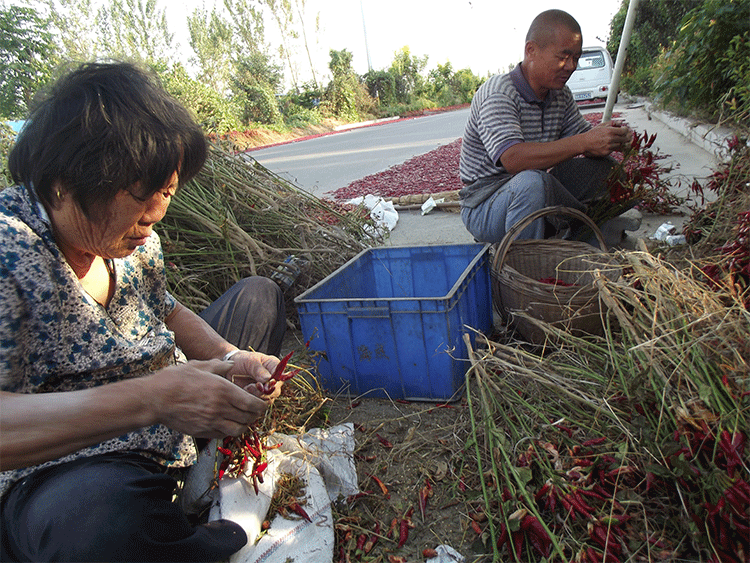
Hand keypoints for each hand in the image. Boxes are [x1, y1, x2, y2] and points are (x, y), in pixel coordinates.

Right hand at [145, 359, 269, 437]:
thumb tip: (231, 366)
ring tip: (242, 418)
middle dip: (255, 414)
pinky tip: (226, 423)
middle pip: (248, 418)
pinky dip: (229, 431)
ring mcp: (211, 422)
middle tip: (254, 409)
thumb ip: (219, 366)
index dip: (261, 405)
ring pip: (238, 430)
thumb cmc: (176, 379)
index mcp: (223, 390)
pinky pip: (223, 435)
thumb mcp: (200, 366)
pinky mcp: (202, 432)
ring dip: (244, 424)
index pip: (253, 404)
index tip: (262, 403)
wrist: (155, 399)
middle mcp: (220, 408)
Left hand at [225, 350, 282, 399]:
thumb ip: (259, 370)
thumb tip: (269, 379)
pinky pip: (260, 404)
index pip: (281, 376)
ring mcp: (267, 389)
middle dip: (264, 391)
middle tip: (252, 386)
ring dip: (257, 396)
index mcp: (274, 366)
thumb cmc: (241, 361)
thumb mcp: (249, 361)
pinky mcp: (259, 397)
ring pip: (269, 399)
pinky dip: (252, 400)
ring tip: (247, 387)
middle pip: (276, 391)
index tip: (263, 383)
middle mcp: (273, 379)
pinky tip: (245, 392)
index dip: (274, 382)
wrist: (230, 369)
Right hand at [582, 122, 632, 156]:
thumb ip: (612, 123)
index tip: (625, 130)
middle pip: (624, 139)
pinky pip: (613, 150)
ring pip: (619, 145)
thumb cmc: (592, 134)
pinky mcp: (606, 152)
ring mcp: (608, 146)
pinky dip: (612, 147)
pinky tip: (608, 145)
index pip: (624, 131)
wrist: (584, 143)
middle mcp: (610, 139)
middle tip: (624, 136)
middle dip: (625, 137)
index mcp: (610, 131)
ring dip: (618, 142)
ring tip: (613, 140)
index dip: (626, 130)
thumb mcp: (602, 125)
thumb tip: (621, 123)